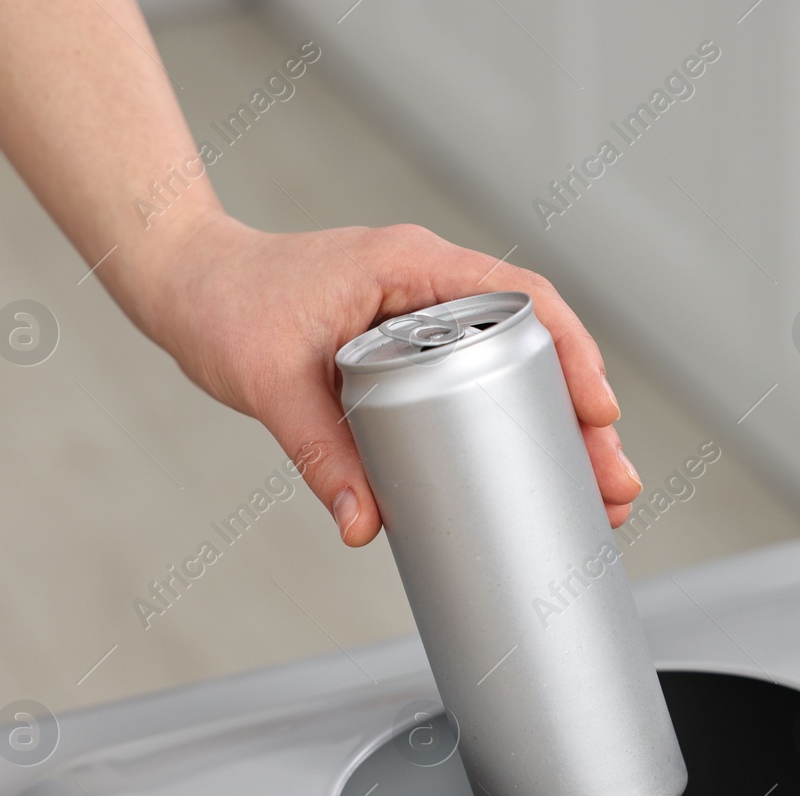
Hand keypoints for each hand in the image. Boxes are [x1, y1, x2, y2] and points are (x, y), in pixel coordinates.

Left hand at [135, 214, 643, 545]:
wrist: (187, 282)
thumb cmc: (226, 303)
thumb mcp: (270, 381)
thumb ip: (320, 453)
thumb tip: (365, 525)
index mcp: (412, 266)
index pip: (521, 300)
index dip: (573, 355)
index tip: (600, 413)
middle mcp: (430, 285)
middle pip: (536, 344)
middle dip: (582, 415)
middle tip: (613, 481)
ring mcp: (425, 316)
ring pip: (515, 367)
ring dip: (556, 425)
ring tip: (593, 490)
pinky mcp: (412, 349)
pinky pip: (479, 379)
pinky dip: (514, 421)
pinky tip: (531, 469)